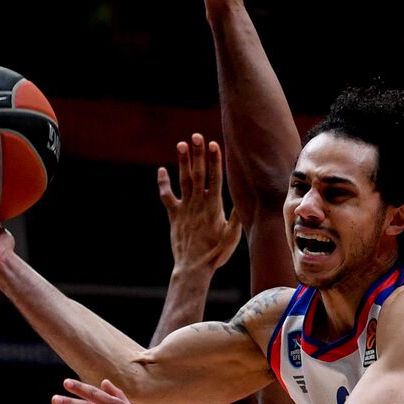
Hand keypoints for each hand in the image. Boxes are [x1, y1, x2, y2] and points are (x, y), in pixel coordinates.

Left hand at [157, 133, 243, 273]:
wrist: (193, 268)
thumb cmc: (215, 254)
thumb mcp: (232, 237)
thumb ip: (236, 217)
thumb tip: (241, 200)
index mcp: (214, 207)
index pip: (215, 178)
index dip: (214, 161)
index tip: (213, 145)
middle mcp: (198, 204)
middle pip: (198, 174)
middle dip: (198, 154)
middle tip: (197, 135)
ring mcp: (185, 208)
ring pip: (184, 180)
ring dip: (183, 161)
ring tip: (182, 144)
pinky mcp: (174, 215)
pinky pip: (167, 196)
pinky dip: (163, 183)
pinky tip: (161, 170)